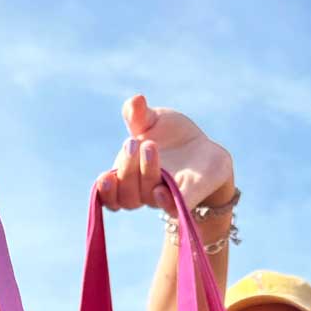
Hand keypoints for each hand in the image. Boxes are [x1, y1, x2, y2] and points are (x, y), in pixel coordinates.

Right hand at [96, 95, 233, 216]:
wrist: (206, 149)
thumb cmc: (172, 136)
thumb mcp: (155, 120)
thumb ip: (139, 115)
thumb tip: (135, 101)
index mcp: (129, 177)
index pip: (110, 194)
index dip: (105, 191)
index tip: (104, 177)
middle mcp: (144, 191)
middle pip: (128, 196)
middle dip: (127, 170)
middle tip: (133, 143)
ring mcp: (166, 195)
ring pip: (149, 196)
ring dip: (146, 173)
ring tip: (150, 146)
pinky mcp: (189, 196)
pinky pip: (175, 209)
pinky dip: (167, 203)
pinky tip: (162, 188)